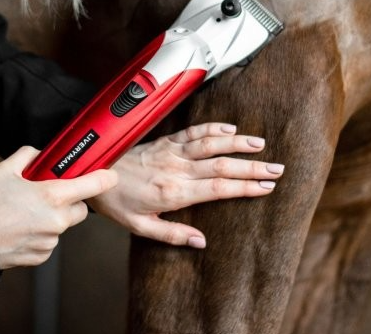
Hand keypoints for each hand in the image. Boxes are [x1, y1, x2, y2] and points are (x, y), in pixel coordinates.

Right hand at [0, 146, 117, 269]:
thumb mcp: (6, 168)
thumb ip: (30, 156)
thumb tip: (41, 155)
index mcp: (53, 195)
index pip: (93, 185)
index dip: (105, 178)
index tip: (110, 176)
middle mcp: (57, 220)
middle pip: (81, 210)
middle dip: (70, 203)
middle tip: (49, 197)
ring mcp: (50, 241)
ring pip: (63, 227)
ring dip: (53, 220)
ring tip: (25, 215)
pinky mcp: (41, 256)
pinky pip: (49, 242)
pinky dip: (41, 236)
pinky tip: (21, 230)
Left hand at [86, 123, 283, 248]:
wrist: (93, 173)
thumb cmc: (117, 202)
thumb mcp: (141, 227)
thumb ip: (173, 234)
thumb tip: (202, 243)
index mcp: (173, 192)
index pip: (217, 189)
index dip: (244, 187)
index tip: (266, 187)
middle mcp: (176, 169)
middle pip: (221, 166)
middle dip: (252, 167)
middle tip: (278, 168)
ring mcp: (171, 152)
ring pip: (210, 144)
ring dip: (238, 143)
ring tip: (261, 144)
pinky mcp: (165, 141)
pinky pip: (193, 132)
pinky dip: (213, 128)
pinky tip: (231, 129)